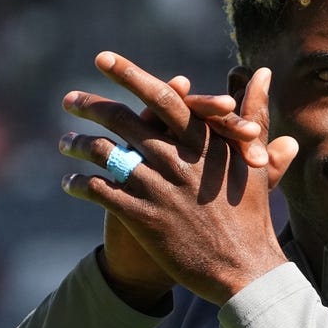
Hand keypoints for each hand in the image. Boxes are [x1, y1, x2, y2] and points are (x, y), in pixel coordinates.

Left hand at [60, 52, 297, 305]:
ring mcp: (158, 189)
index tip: (103, 58)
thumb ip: (255, 113)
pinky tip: (69, 182)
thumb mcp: (254, 160)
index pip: (163, 97)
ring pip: (106, 154)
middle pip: (123, 121)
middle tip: (69, 98)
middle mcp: (177, 160)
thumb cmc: (251, 213)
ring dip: (79, 145)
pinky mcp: (143, 219)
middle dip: (91, 106)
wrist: (244, 269)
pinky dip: (79, 183)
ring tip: (64, 142)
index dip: (130, 75)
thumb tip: (263, 71)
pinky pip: (100, 192)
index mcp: (204, 142)